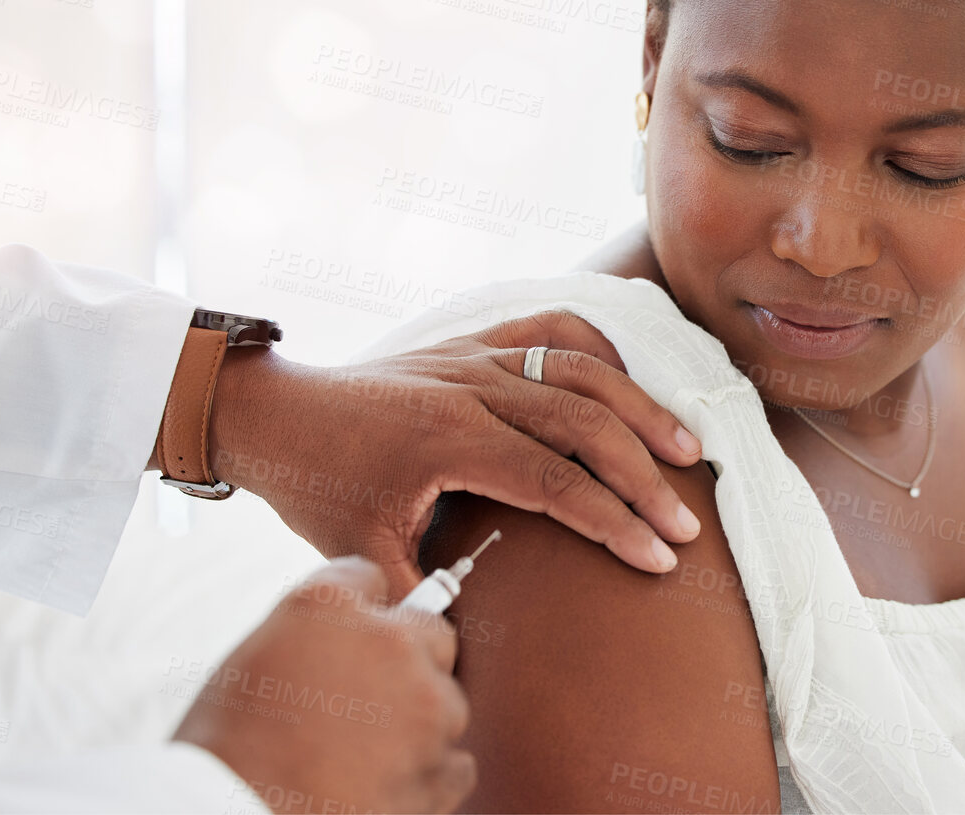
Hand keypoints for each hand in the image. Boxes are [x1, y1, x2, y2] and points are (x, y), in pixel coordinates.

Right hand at [172, 558, 472, 813]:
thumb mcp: (254, 661)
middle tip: (366, 700)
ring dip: (418, 722)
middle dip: (410, 660)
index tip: (355, 634)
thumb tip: (349, 635)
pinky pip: (455, 762)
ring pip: (446, 702)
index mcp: (327, 607)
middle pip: (432, 635)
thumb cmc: (227, 747)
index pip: (368, 578)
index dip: (361, 611)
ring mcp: (422, 703)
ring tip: (363, 755)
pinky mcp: (439, 764)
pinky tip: (385, 783)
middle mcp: (387, 642)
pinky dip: (429, 773)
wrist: (233, 813)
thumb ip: (315, 633)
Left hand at [174, 308, 704, 596]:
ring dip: (643, 409)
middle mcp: (473, 388)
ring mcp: (478, 355)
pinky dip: (603, 350)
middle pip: (587, 424)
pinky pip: (554, 328)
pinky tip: (632, 384)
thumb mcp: (361, 554)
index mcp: (448, 440)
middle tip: (686, 525)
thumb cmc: (320, 488)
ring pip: (584, 369)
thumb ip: (420, 594)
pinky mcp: (477, 338)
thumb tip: (471, 637)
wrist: (276, 414)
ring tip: (688, 452)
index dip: (613, 522)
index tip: (656, 558)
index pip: (556, 482)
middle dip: (645, 478)